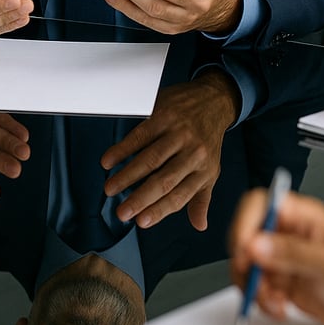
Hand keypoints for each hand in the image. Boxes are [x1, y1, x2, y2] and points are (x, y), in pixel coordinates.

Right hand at [100, 71, 238, 230]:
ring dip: (127, 175)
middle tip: (121, 212)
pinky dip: (122, 149)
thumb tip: (199, 225)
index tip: (141, 222)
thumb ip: (201, 198)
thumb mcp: (211, 169)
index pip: (180, 195)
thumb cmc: (207, 139)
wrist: (213, 99)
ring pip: (150, 159)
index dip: (160, 210)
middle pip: (163, 180)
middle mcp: (193, 152)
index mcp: (204, 170)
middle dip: (140, 198)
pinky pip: (140, 135)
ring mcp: (178, 133)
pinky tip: (109, 160)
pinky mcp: (164, 115)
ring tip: (111, 189)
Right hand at [229, 189, 323, 324]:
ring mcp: (282, 255)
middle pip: (245, 234)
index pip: (260, 204)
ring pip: (247, 262)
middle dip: (245, 262)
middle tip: (255, 283)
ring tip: (273, 302)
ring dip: (252, 286)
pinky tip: (280, 308)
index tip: (243, 252)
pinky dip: (260, 299)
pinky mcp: (280, 277)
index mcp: (301, 214)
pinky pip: (255, 284)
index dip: (245, 224)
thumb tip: (256, 244)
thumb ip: (294, 253)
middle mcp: (287, 231)